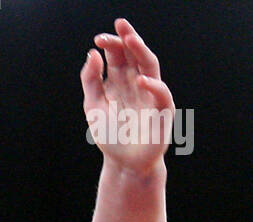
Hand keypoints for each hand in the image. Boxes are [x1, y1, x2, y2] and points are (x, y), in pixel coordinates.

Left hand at [81, 19, 174, 172]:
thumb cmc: (110, 136)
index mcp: (120, 81)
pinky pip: (161, 93)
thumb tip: (93, 53)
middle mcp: (137, 83)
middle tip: (120, 25)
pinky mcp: (162, 111)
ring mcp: (151, 94)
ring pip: (150, 66)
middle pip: (134, 55)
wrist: (123, 164)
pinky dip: (153, 86)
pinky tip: (140, 80)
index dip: (111, 45)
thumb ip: (90, 81)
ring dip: (142, 51)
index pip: (118, 55)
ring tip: (131, 39)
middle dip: (128, 39)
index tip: (98, 39)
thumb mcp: (93, 107)